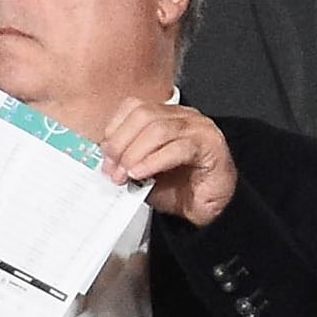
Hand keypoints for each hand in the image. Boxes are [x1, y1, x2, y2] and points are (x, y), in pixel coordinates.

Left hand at [101, 99, 236, 226]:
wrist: (210, 210)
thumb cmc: (182, 190)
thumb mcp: (145, 173)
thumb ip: (128, 162)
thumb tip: (107, 162)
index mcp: (166, 116)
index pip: (134, 106)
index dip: (114, 129)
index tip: (105, 156)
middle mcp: (183, 117)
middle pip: (143, 114)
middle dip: (121, 143)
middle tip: (113, 169)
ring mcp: (199, 128)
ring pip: (158, 129)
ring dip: (134, 154)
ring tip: (125, 175)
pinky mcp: (210, 146)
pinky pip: (177, 148)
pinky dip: (153, 161)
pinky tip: (141, 174)